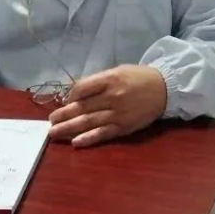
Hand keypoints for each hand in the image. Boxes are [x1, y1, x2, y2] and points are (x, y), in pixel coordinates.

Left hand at [47, 65, 167, 147]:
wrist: (164, 89)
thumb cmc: (138, 78)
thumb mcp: (118, 71)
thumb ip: (98, 81)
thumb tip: (76, 93)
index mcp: (110, 79)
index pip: (82, 88)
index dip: (70, 95)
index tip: (65, 100)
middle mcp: (112, 96)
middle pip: (82, 106)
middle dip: (63, 114)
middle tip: (50, 120)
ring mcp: (118, 113)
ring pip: (88, 121)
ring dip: (69, 128)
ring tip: (54, 132)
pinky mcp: (124, 127)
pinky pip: (103, 134)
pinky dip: (89, 138)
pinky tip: (76, 142)